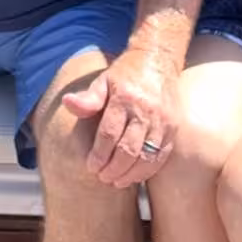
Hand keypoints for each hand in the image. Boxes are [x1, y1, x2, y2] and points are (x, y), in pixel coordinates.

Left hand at [62, 48, 179, 187]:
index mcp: (124, 98)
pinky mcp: (174, 129)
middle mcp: (145, 111)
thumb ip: (88, 97)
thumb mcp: (104, 80)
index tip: (91, 166)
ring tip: (115, 181)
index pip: (109, 134)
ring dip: (130, 174)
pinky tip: (134, 177)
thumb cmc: (126, 73)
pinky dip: (147, 171)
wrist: (158, 60)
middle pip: (128, 149)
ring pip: (146, 157)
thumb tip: (67, 103)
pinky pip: (161, 157)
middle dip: (113, 168)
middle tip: (102, 177)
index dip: (99, 154)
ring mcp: (162, 121)